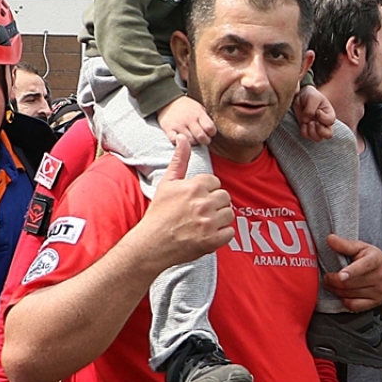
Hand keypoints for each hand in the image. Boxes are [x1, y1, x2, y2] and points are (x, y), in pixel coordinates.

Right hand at [139, 139, 233, 269]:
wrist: (152, 244)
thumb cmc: (159, 213)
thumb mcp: (167, 183)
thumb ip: (179, 160)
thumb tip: (183, 137)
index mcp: (194, 187)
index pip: (215, 182)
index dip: (206, 191)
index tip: (195, 200)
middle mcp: (203, 203)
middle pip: (225, 197)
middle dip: (215, 204)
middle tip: (200, 212)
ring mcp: (208, 223)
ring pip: (229, 214)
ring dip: (219, 219)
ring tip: (203, 223)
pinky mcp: (212, 241)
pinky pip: (229, 232)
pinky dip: (221, 235)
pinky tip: (207, 234)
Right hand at [157, 95, 215, 146]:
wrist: (168, 101)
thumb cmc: (186, 106)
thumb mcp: (199, 108)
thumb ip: (205, 118)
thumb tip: (212, 130)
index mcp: (198, 113)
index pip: (210, 128)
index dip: (212, 132)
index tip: (209, 133)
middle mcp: (189, 119)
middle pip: (201, 136)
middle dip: (204, 141)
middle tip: (203, 140)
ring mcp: (178, 125)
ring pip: (189, 141)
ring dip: (192, 143)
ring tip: (192, 138)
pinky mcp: (168, 129)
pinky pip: (175, 140)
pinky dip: (178, 142)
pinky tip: (181, 139)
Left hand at [293, 85, 334, 141]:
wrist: (301, 96)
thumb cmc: (310, 95)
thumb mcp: (312, 98)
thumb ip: (311, 109)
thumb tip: (307, 121)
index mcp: (329, 114)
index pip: (330, 121)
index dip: (322, 118)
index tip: (317, 110)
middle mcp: (324, 123)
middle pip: (328, 135)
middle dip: (320, 130)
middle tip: (313, 122)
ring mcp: (316, 128)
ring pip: (317, 138)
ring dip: (311, 131)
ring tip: (308, 122)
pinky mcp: (307, 129)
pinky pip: (306, 136)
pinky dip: (304, 131)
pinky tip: (303, 124)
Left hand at [320, 234, 381, 310]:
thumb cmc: (373, 259)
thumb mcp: (361, 248)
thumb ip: (344, 244)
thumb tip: (330, 239)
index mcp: (376, 260)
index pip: (364, 267)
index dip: (351, 272)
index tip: (340, 276)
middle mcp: (381, 277)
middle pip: (352, 283)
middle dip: (334, 281)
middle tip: (326, 277)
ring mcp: (379, 291)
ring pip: (351, 294)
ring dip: (336, 290)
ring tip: (330, 284)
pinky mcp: (376, 302)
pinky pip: (355, 306)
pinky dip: (344, 300)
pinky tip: (341, 294)